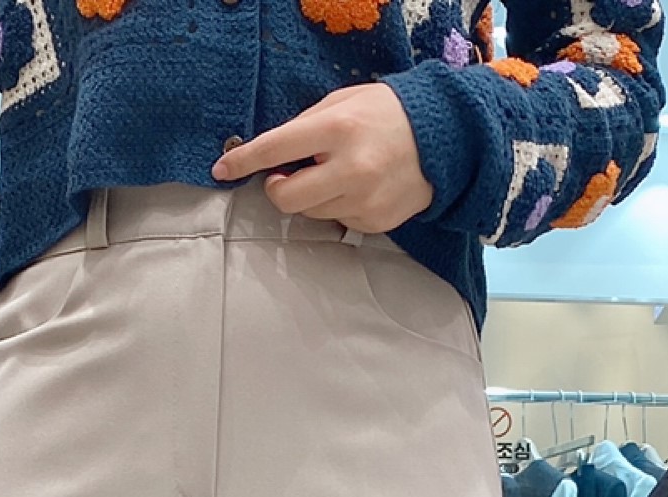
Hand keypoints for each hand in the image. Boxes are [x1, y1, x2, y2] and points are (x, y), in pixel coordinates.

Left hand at [212, 84, 434, 235]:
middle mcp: (349, 169)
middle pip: (286, 199)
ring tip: (337, 174)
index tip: (223, 169)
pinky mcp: (374, 222)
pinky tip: (360, 188)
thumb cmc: (386, 115)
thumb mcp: (343, 103)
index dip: (244, 161)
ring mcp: (363, 201)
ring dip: (312, 196)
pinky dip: (338, 207)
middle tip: (284, 177)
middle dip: (277, 190)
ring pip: (310, 213)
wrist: (444, 140)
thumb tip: (271, 156)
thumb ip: (306, 127)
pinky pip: (338, 222)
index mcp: (337, 129)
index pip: (276, 148)